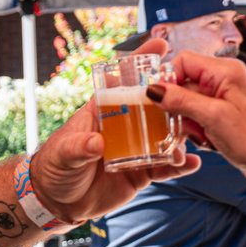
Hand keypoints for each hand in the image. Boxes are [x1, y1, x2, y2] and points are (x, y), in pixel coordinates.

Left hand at [27, 37, 198, 221]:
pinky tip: (192, 163)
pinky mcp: (140, 172)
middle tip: (191, 94)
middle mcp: (122, 126)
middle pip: (152, 106)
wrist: (57, 201)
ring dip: (179, 134)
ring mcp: (134, 148)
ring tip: (190, 137)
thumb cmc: (54, 167)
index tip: (161, 45)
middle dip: (173, 97)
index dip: (140, 63)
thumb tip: (96, 144)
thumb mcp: (63, 154)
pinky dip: (178, 165)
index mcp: (102, 112)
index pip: (122, 82)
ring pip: (163, 136)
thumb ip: (78, 148)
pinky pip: (164, 167)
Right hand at [153, 51, 245, 204]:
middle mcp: (227, 77)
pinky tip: (210, 139)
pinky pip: (200, 113)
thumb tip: (153, 89)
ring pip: (190, 100)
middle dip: (180, 106)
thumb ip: (181, 100)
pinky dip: (199, 127)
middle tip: (187, 125)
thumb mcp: (212, 118)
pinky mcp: (226, 110)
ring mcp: (227, 94)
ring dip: (190, 120)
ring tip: (204, 135)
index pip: (183, 61)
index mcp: (226, 70)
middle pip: (184, 82)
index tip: (162, 102)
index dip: (168, 80)